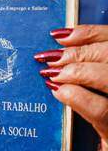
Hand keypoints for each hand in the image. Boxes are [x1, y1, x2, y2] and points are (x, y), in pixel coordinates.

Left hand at [35, 25, 107, 150]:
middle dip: (76, 53)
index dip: (86, 33)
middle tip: (49, 58)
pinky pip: (101, 110)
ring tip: (51, 74)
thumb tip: (58, 47)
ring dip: (76, 71)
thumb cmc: (102, 117)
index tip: (58, 35)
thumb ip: (86, 67)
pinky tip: (59, 92)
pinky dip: (77, 97)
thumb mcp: (95, 88)